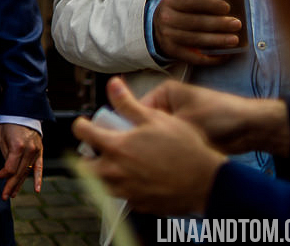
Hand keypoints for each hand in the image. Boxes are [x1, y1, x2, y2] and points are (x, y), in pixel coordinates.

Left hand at [0, 123, 42, 199]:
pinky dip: (38, 179)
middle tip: (4, 196)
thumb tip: (5, 171)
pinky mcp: (40, 151)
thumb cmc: (8, 123)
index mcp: (18, 147)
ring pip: (27, 172)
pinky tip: (37, 190)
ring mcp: (36, 151)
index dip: (2, 175)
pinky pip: (39, 167)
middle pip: (19, 173)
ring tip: (13, 194)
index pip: (10, 168)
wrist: (22, 111)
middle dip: (10, 185)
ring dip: (20, 184)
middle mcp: (29, 151)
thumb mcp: (2, 138)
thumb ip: (5, 156)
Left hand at [73, 77, 226, 214]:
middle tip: (100, 148)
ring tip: (118, 164)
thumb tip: (113, 85)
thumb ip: (128, 103)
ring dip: (102, 174)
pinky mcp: (138, 204)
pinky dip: (122, 188)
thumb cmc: (184, 149)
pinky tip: (136, 179)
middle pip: (84, 165)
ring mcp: (125, 191)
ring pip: (100, 184)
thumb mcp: (155, 118)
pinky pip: (121, 196)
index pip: (82, 132)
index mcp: (115, 147)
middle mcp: (115, 172)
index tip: (86, 124)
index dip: (82, 124)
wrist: (207, 182)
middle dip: (88, 155)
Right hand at [141, 80, 289, 156]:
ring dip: (158, 148)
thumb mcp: (183, 121)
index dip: (130, 127)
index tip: (126, 144)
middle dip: (144, 139)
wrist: (251, 128)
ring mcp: (178, 120)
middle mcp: (168, 105)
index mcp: (163, 93)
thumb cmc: (218, 116)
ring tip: (153, 161)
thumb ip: (155, 128)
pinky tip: (165, 164)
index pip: (136, 109)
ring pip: (158, 137)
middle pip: (146, 125)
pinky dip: (170, 154)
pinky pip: (171, 145)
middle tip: (139, 155)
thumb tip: (132, 138)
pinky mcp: (187, 136)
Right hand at [153, 0, 241, 64]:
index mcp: (171, 2)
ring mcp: (167, 36)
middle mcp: (166, 18)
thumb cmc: (181, 12)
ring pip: (195, 39)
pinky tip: (224, 55)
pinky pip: (194, 57)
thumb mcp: (183, 1)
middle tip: (236, 24)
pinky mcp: (172, 51)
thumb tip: (229, 12)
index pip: (190, 2)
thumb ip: (201, 3)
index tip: (227, 8)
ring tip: (234, 40)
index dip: (209, 4)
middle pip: (195, 22)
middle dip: (218, 24)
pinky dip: (211, 58)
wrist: (158, 26)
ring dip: (217, 40)